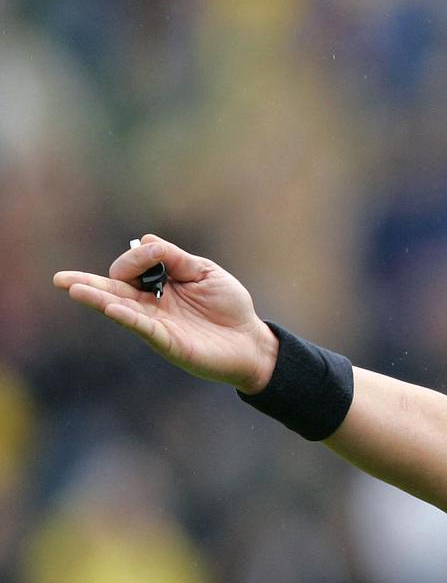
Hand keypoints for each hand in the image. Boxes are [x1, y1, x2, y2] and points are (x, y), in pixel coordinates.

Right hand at [53, 235, 277, 393]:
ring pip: (121, 308)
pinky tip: (110, 307)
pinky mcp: (167, 342)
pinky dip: (127, 316)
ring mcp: (156, 324)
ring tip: (73, 289)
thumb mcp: (205, 272)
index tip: (152, 252)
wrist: (250, 340)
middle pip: (114, 290)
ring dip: (97, 298)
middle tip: (60, 279)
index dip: (137, 257)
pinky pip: (143, 327)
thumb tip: (143, 240)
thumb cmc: (229, 306)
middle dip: (88, 283)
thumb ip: (175, 257)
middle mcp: (151, 305)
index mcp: (160, 285)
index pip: (134, 267)